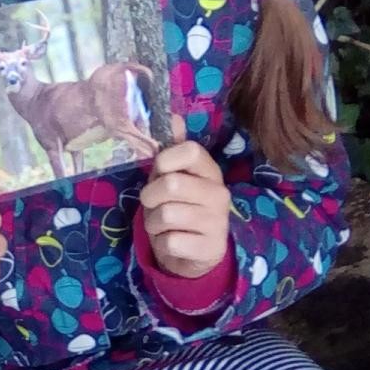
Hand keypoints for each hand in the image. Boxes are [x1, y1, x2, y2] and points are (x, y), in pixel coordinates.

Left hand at [139, 115, 229, 278]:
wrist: (194, 253)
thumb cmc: (178, 206)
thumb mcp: (173, 176)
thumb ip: (172, 148)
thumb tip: (172, 116)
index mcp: (209, 170)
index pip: (190, 151)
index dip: (166, 159)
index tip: (159, 170)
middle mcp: (219, 193)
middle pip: (171, 184)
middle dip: (150, 196)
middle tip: (153, 204)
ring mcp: (218, 222)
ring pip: (166, 215)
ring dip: (153, 223)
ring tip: (162, 225)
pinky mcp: (211, 248)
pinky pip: (170, 242)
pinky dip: (163, 244)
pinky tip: (173, 242)